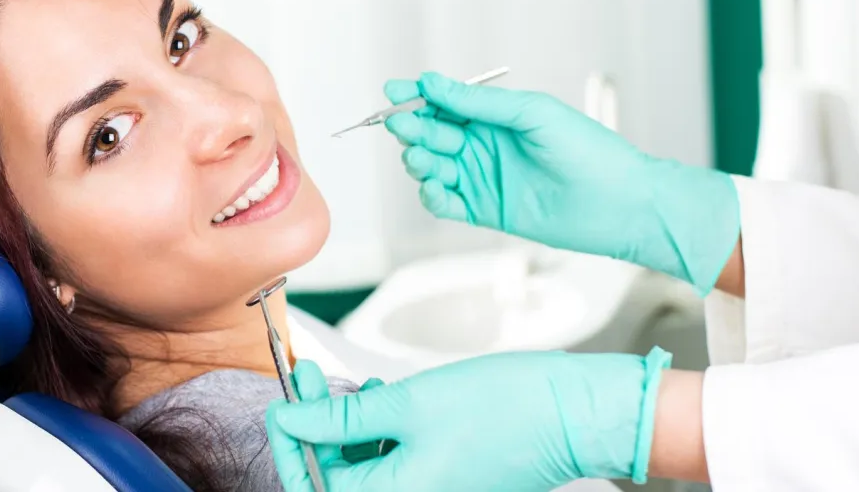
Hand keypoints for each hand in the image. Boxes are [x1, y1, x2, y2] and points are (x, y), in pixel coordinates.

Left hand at [267, 349, 671, 491]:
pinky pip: (396, 458)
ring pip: (366, 464)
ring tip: (344, 380)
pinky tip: (379, 393)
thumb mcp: (408, 405)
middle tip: (308, 378)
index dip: (291, 449)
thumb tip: (291, 422)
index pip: (317, 487)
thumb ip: (342, 420)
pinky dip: (380, 427)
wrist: (575, 412)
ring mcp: (432, 488)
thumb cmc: (506, 409)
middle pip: (340, 476)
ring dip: (347, 424)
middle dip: (318, 427)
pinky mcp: (447, 474)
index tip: (283, 408)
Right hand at [384, 72, 739, 293]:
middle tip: (404, 127)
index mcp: (495, 117)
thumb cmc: (587, 150)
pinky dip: (433, 195)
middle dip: (414, 129)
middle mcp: (484, 146)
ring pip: (433, 167)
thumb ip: (479, 102)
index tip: (393, 90)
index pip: (444, 104)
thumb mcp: (531, 114)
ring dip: (421, 161)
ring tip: (423, 159)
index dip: (416, 97)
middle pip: (432, 134)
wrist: (619, 202)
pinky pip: (446, 203)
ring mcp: (482, 179)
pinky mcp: (484, 211)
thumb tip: (432, 83)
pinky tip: (434, 187)